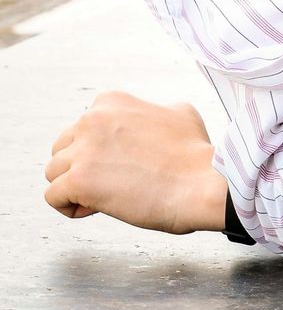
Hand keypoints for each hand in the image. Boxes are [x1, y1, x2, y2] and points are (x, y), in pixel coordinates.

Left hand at [43, 91, 228, 235]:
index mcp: (112, 101)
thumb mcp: (178, 111)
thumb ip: (152, 112)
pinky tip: (95, 209)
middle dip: (82, 167)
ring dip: (73, 187)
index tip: (121, 164)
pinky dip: (69, 208)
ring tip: (102, 198)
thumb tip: (152, 120)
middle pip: (63, 148)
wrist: (202, 182)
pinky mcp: (79, 180)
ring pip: (53, 172)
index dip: (100, 150)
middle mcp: (93, 119)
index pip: (84, 127)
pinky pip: (53, 197)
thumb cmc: (195, 154)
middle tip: (111, 183)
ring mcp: (84, 149)